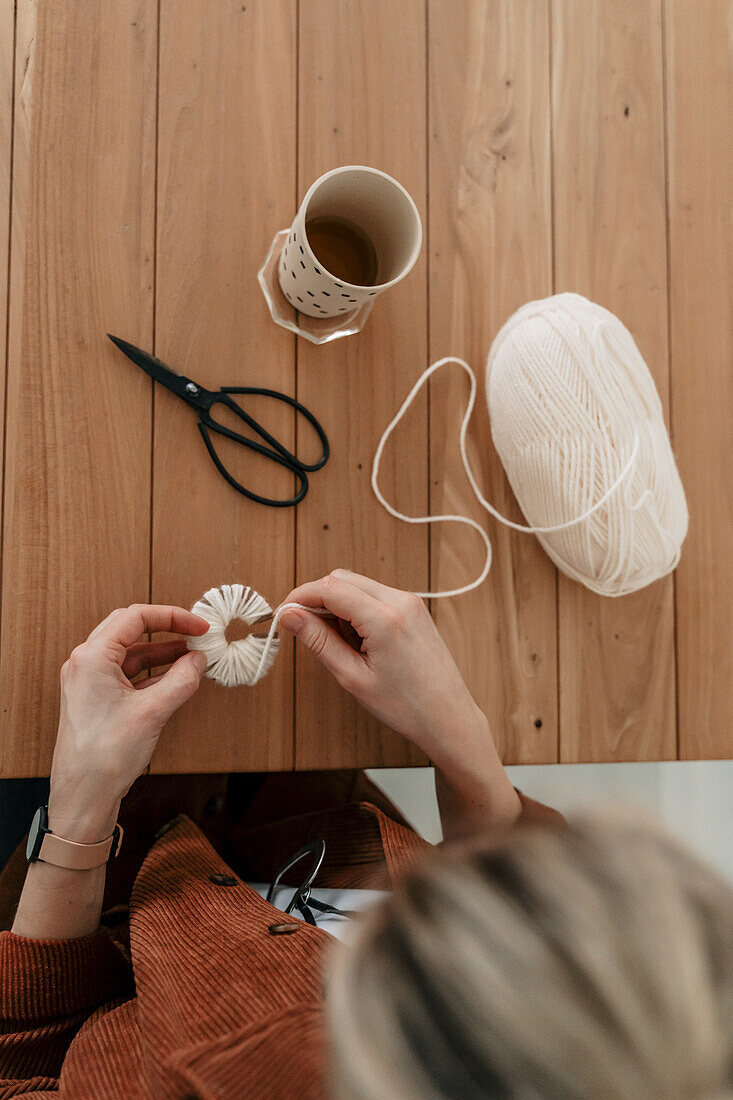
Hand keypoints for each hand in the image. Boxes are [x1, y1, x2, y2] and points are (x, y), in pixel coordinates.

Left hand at [47, 604, 208, 842]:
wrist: (83, 796)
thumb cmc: (105, 756)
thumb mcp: (153, 712)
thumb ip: (181, 680)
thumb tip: (199, 660)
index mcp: (92, 657)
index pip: (135, 617)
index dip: (173, 617)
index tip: (200, 626)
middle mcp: (86, 664)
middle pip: (131, 629)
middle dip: (168, 630)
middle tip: (197, 635)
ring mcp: (89, 682)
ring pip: (131, 654)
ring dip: (163, 653)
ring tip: (194, 657)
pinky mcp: (96, 699)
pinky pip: (129, 675)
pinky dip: (154, 673)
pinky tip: (177, 678)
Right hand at [278, 570, 485, 761]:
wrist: (449, 717)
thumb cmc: (405, 706)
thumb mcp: (353, 677)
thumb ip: (319, 641)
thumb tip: (289, 616)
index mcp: (385, 619)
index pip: (329, 588)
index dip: (299, 597)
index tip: (283, 615)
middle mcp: (400, 601)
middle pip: (341, 579)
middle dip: (316, 599)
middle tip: (304, 631)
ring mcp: (410, 602)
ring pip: (357, 585)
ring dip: (337, 604)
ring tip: (338, 645)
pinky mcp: (414, 609)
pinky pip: (374, 595)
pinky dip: (356, 609)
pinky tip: (357, 640)